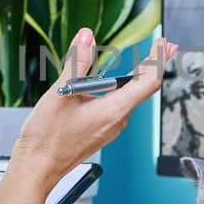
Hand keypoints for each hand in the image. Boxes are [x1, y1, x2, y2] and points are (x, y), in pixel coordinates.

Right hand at [10, 28, 178, 192]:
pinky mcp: (102, 131)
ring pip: (130, 98)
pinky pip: (118, 107)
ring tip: (145, 60)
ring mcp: (111, 128)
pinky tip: (113, 84)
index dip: (158, 59)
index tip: (164, 44)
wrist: (38, 166)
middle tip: (166, 47)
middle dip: (154, 65)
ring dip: (138, 78)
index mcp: (113, 110)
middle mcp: (117, 120)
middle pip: (144, 89)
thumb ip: (77, 62)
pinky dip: (122, 90)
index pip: (147, 81)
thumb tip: (86, 37)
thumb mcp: (61, 92)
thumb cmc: (47, 137)